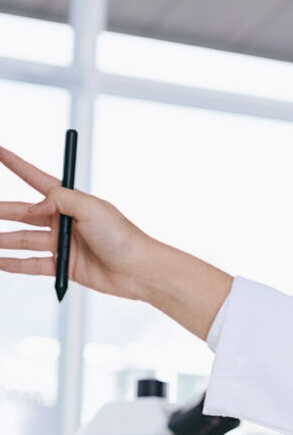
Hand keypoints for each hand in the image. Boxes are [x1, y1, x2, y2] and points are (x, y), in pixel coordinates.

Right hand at [0, 145, 154, 299]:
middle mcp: (63, 221)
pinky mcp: (64, 266)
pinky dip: (14, 264)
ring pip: (23, 239)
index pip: (36, 179)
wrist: (138, 269)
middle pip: (23, 213)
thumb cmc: (122, 236)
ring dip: (3, 240)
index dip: (16, 165)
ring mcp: (63, 244)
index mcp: (70, 202)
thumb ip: (60, 200)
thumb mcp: (91, 208)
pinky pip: (33, 264)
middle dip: (2, 210)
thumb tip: (33, 207)